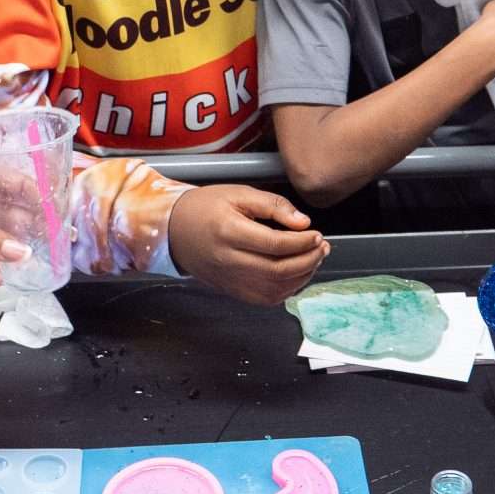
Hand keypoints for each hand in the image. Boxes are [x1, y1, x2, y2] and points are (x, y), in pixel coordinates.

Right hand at [170, 185, 329, 304]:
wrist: (173, 230)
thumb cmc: (204, 208)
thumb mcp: (238, 194)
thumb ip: (273, 205)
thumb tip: (303, 222)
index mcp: (229, 232)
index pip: (276, 244)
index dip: (303, 242)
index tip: (316, 233)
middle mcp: (229, 261)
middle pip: (278, 271)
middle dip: (308, 261)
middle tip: (321, 247)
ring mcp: (229, 280)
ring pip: (275, 289)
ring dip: (302, 276)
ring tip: (313, 259)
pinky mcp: (231, 290)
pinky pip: (264, 299)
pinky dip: (287, 290)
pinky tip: (296, 274)